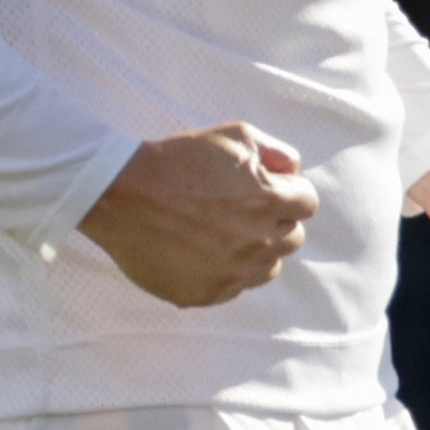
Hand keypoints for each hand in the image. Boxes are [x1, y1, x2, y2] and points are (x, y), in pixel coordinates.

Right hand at [79, 122, 316, 306]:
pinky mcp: (205, 294)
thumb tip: (294, 171)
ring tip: (222, 232)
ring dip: (255, 251)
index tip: (266, 189)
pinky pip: (233, 288)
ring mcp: (231, 273)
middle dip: (275, 222)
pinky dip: (225, 272)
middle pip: (291, 239)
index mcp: (269, 201)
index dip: (289, 193)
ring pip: (267, 269)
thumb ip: (275, 151)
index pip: (307, 204)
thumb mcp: (234, 136)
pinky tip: (201, 251)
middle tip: (241, 209)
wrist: (121, 194)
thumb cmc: (178, 160)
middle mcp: (256, 242)